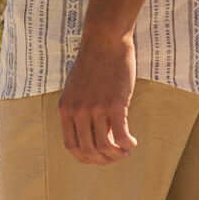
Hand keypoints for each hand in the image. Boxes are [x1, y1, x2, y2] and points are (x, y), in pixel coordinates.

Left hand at [57, 36, 137, 164]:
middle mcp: (77, 111)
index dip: (86, 158)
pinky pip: (121, 136)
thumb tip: (96, 136)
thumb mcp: (77, 88)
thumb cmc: (93, 61)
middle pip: (89, 151)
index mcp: (65, 108)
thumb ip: (80, 110)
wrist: (104, 40)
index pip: (71, 146)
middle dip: (104, 159)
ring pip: (105, 147)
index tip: (99, 158)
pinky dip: (128, 144)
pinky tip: (133, 142)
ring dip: (117, 154)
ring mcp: (95, 109)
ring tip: (125, 149)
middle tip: (117, 155)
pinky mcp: (114, 104)